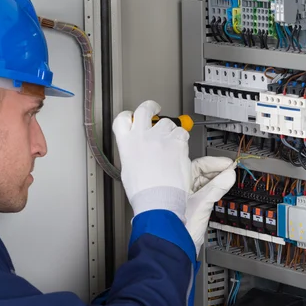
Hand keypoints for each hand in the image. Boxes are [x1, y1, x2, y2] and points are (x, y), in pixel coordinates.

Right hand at [113, 100, 190, 221]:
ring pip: (167, 123)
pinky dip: (182, 139)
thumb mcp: (128, 169)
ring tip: (170, 143)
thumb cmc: (143, 191)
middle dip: (151, 106)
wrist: (158, 199)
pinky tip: (179, 149)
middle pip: (145, 109)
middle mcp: (142, 136)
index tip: (133, 116)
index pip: (122, 119)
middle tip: (155, 108)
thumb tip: (138, 150)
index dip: (128, 115)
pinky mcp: (176, 142)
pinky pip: (182, 133)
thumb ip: (133, 153)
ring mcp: (160, 137)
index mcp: (127, 143)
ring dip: (170, 130)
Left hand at [185, 157, 236, 255]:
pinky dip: (213, 190)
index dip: (214, 162)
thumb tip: (229, 175)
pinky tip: (221, 189)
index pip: (198, 164)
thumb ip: (217, 188)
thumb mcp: (201, 203)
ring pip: (203, 183)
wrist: (174, 246)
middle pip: (201, 173)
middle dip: (217, 171)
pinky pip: (203, 193)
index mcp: (176, 180)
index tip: (228, 164)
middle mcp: (179, 186)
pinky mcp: (191, 206)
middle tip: (231, 171)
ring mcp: (185, 196)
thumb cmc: (178, 226)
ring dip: (216, 181)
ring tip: (228, 179)